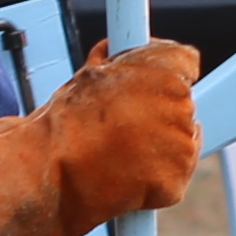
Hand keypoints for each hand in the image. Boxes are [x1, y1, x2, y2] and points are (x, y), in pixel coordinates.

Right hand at [38, 35, 204, 221]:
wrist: (49, 169)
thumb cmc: (63, 124)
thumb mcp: (87, 77)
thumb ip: (113, 64)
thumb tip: (110, 52)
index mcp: (163, 71)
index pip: (186, 62)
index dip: (166, 77)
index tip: (153, 89)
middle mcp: (180, 105)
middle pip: (182, 108)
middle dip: (159, 117)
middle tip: (124, 130)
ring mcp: (180, 146)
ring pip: (180, 145)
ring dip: (159, 150)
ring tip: (121, 156)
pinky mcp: (175, 182)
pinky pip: (173, 180)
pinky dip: (154, 183)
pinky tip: (126, 179)